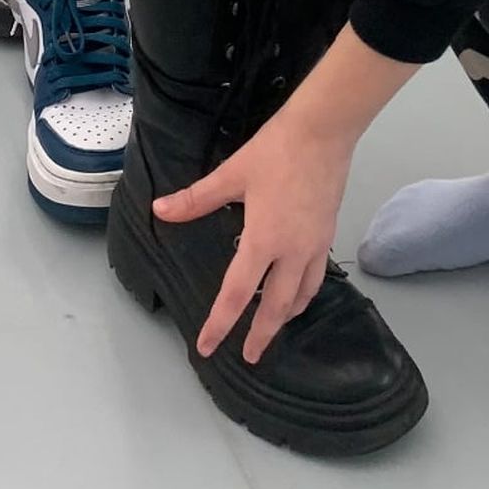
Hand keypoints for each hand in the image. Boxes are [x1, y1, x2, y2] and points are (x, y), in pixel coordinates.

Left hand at [154, 106, 352, 363]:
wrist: (324, 131)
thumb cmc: (275, 150)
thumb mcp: (231, 174)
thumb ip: (196, 199)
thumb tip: (160, 210)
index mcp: (263, 239)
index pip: (237, 294)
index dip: (220, 323)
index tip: (207, 347)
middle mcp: (292, 251)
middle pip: (276, 306)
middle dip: (261, 334)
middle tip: (250, 357)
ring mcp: (315, 245)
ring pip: (301, 296)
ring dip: (286, 317)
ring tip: (273, 328)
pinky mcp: (328, 234)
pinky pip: (317, 276)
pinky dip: (305, 293)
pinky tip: (299, 291)